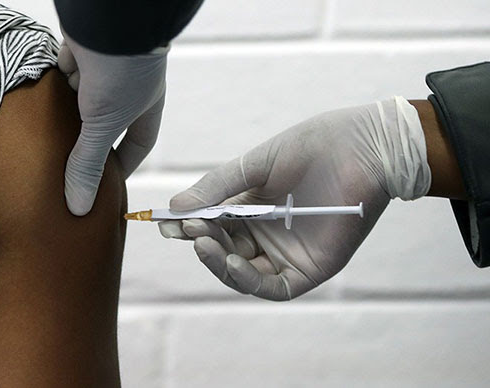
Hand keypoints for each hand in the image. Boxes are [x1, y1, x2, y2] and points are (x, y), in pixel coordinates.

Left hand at [58, 31, 167, 214]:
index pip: (139, 143)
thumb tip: (78, 207)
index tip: (110, 183)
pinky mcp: (80, 52)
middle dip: (90, 142)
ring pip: (83, 99)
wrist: (108, 18)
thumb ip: (88, 164)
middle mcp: (127, 89)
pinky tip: (43, 97)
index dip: (126, 164)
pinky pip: (65, 73)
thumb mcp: (103, 125)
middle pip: (107, 123)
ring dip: (69, 112)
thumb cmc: (123, 71)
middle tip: (71, 165)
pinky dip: (56, 84)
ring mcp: (104, 69)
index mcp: (145, 107)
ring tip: (49, 138)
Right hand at [159, 97, 430, 300]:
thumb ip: (218, 187)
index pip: (214, 226)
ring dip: (219, 262)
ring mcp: (287, 254)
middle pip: (225, 251)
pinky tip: (230, 261)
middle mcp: (267, 234)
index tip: (167, 222)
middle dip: (203, 241)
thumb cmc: (314, 147)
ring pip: (243, 273)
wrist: (365, 146)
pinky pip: (273, 286)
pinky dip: (247, 278)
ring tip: (202, 241)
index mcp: (253, 208)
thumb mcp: (255, 165)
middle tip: (189, 227)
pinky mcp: (309, 269)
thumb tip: (175, 209)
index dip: (190, 226)